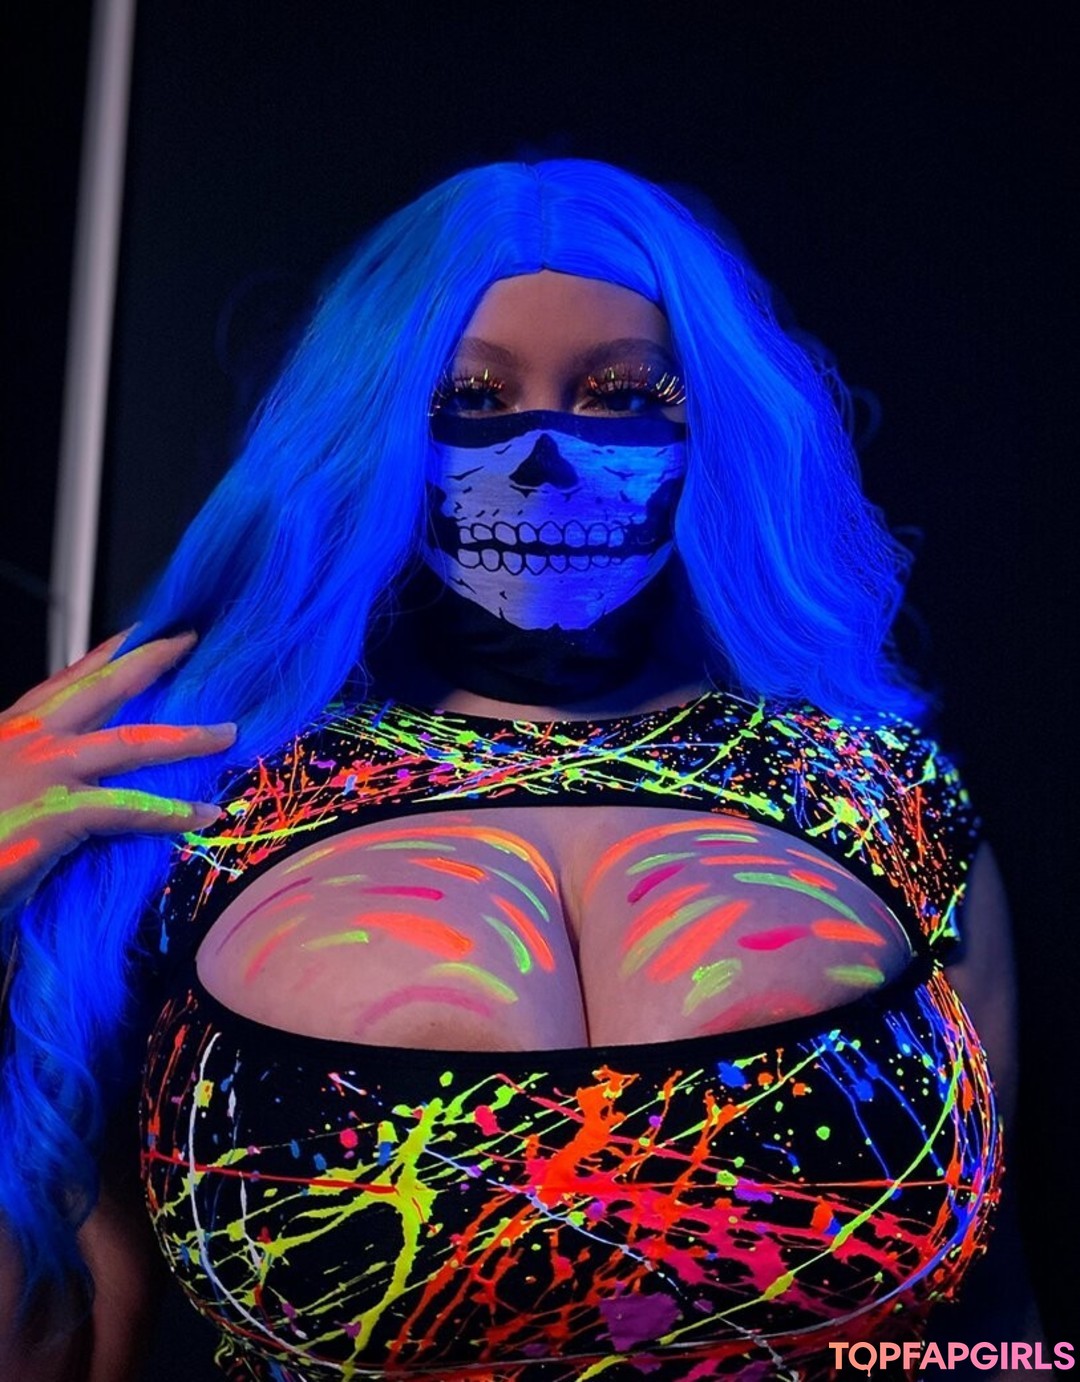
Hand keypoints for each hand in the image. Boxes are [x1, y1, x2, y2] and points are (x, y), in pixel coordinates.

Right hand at [0, 630, 235, 912]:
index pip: (64, 681)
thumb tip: (63, 782)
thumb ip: (28, 775)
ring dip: (186, 736)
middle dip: (151, 661)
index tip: (138, 634)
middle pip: (103, 688)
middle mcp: (27, 739)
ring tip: (227, 732)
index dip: (104, 656)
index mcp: (9, 731)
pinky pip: (130, 807)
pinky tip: (203, 814)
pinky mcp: (56, 813)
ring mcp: (44, 772)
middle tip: (190, 640)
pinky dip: (172, 812)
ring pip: (132, 742)